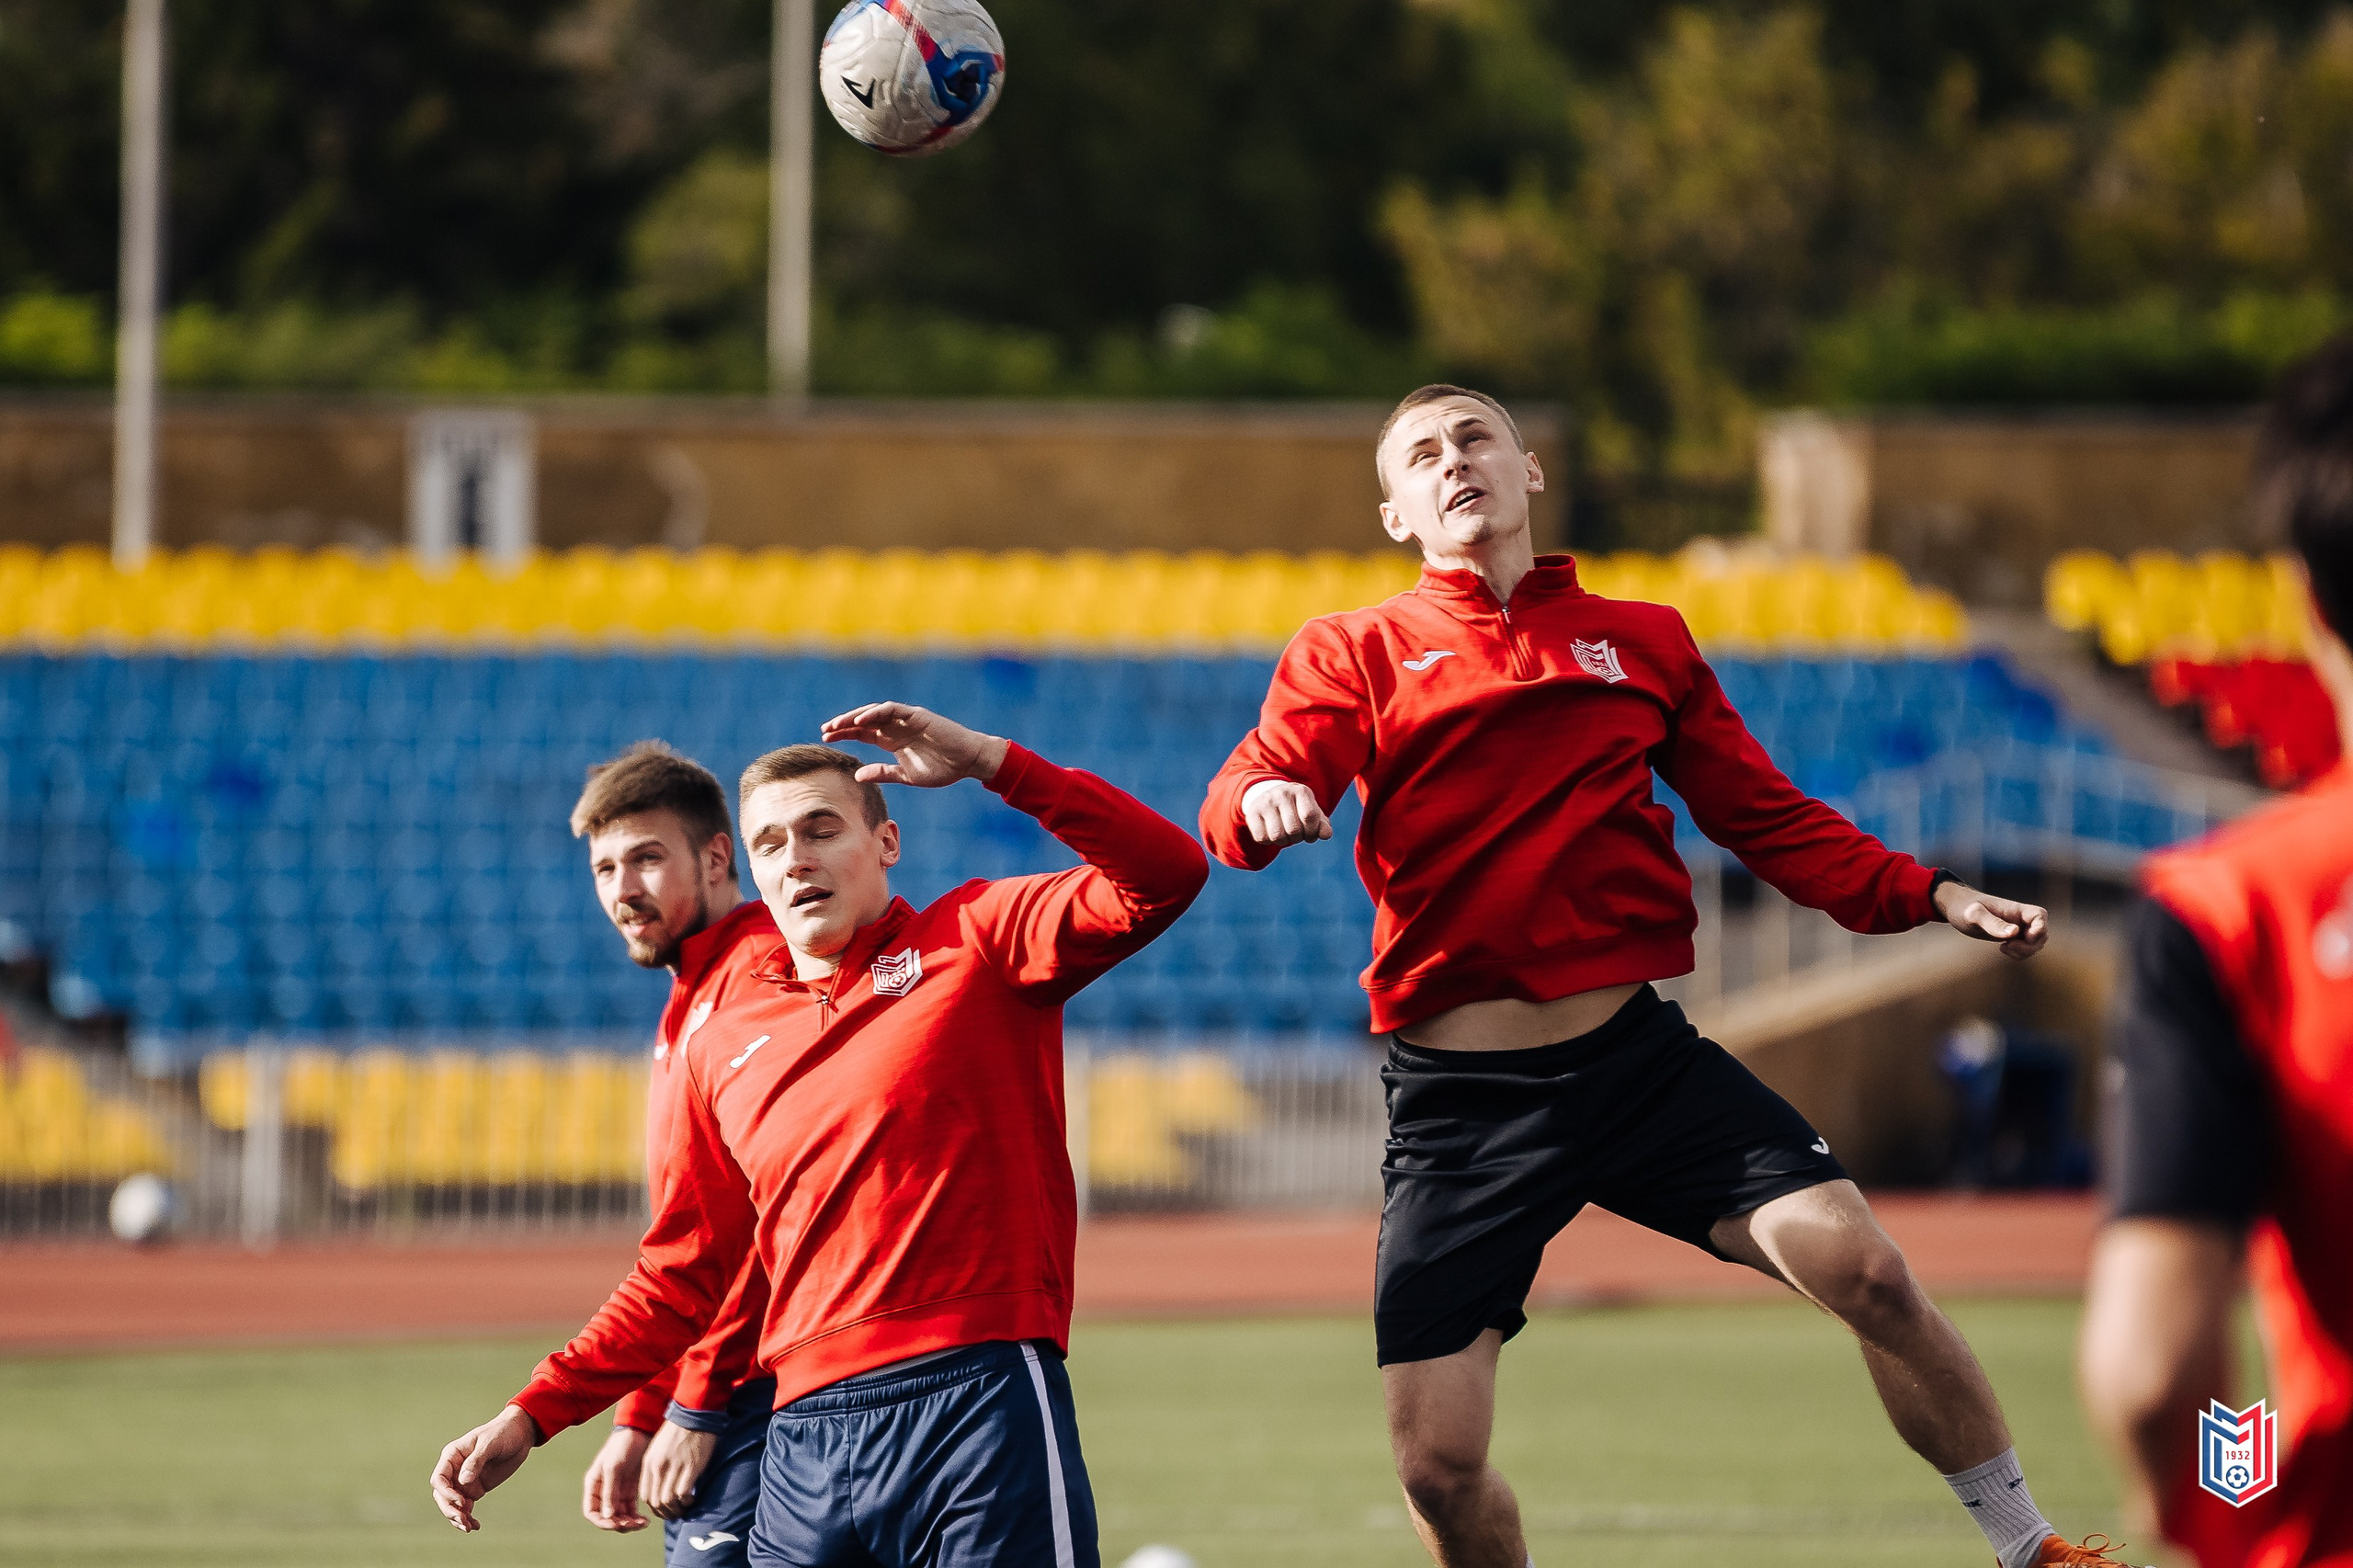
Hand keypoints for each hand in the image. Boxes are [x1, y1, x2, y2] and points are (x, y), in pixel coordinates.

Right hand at [430, 1404, 538, 1532]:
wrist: (521, 1434)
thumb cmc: (503, 1433)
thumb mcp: (490, 1444)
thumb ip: (476, 1461)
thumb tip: (463, 1481)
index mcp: (452, 1455)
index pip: (439, 1479)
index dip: (446, 1493)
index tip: (461, 1501)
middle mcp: (455, 1470)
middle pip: (442, 1495)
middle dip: (450, 1510)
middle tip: (463, 1520)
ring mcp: (464, 1481)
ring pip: (452, 1504)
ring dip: (457, 1517)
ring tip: (468, 1527)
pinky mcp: (475, 1489)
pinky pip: (466, 1507)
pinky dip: (468, 1517)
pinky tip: (475, 1526)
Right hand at [581, 1424, 651, 1532]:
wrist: (640, 1431)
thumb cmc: (622, 1445)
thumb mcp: (614, 1467)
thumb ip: (609, 1492)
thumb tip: (608, 1516)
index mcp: (593, 1485)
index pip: (591, 1512)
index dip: (602, 1522)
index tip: (616, 1524)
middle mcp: (603, 1491)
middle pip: (607, 1517)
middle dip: (619, 1524)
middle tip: (635, 1525)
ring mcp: (617, 1491)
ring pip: (620, 1516)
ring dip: (630, 1523)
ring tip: (643, 1523)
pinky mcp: (630, 1490)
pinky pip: (630, 1510)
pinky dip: (636, 1517)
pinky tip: (646, 1520)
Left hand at [643, 1420, 719, 1519]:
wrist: (694, 1413)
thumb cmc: (678, 1431)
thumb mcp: (659, 1449)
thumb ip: (657, 1468)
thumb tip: (662, 1488)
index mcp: (649, 1463)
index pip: (646, 1495)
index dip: (655, 1507)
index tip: (665, 1509)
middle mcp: (659, 1467)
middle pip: (656, 1501)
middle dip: (665, 1512)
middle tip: (676, 1513)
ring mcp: (674, 1467)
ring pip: (668, 1501)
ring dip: (676, 1509)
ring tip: (685, 1507)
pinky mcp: (690, 1467)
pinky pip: (683, 1493)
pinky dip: (687, 1501)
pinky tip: (692, 1498)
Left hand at [819, 702, 1008, 787]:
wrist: (969, 761)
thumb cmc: (943, 769)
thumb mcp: (907, 776)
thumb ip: (883, 773)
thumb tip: (857, 775)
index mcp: (892, 740)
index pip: (862, 733)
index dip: (844, 733)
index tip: (826, 738)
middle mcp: (895, 727)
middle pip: (863, 721)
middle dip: (842, 724)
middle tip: (824, 730)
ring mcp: (905, 719)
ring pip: (873, 713)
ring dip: (854, 717)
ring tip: (836, 724)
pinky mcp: (916, 715)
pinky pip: (891, 710)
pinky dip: (875, 713)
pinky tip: (861, 721)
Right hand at [1241, 779, 1331, 849]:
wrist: (1270, 795)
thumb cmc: (1297, 808)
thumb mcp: (1311, 812)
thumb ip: (1322, 825)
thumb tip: (1326, 835)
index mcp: (1301, 791)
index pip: (1309, 816)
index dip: (1312, 831)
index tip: (1310, 833)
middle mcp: (1282, 793)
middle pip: (1293, 829)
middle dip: (1297, 838)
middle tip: (1295, 833)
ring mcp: (1265, 802)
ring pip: (1277, 836)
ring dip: (1283, 842)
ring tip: (1284, 834)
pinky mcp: (1251, 812)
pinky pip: (1261, 838)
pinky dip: (1268, 841)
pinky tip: (1270, 832)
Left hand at [1934, 880, 2048, 959]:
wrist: (1956, 907)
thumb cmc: (1963, 907)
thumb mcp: (1973, 915)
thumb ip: (1992, 923)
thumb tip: (2014, 933)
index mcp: (2015, 909)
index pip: (2040, 916)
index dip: (2039, 929)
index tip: (2020, 937)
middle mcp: (2020, 917)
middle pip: (2042, 934)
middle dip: (2030, 946)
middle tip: (2007, 946)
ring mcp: (2018, 927)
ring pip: (2036, 943)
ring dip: (2025, 951)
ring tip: (2004, 948)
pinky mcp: (2012, 936)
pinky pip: (2026, 947)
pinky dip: (2019, 953)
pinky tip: (2003, 948)